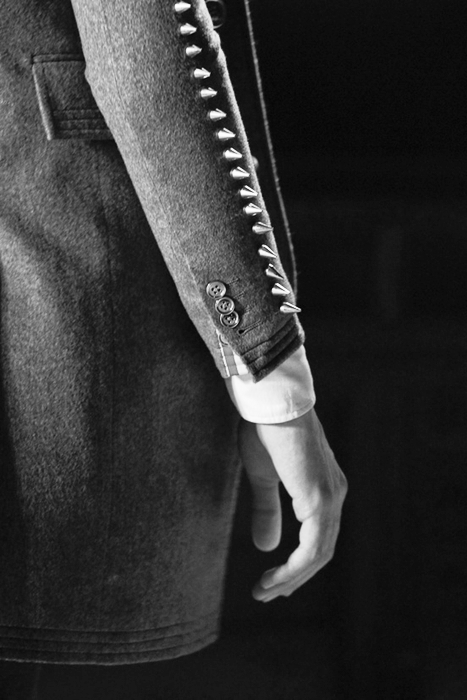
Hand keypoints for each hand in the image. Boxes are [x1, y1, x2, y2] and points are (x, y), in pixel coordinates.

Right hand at [238, 408, 346, 601]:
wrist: (269, 403)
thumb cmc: (264, 430)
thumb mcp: (263, 477)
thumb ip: (268, 510)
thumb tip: (267, 547)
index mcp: (324, 488)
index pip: (319, 538)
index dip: (297, 564)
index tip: (271, 581)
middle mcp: (335, 495)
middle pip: (321, 551)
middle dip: (293, 578)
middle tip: (266, 594)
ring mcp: (330, 498)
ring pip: (317, 555)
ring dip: (291, 579)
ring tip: (264, 591)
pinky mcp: (319, 500)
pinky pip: (311, 548)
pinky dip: (293, 569)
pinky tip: (273, 578)